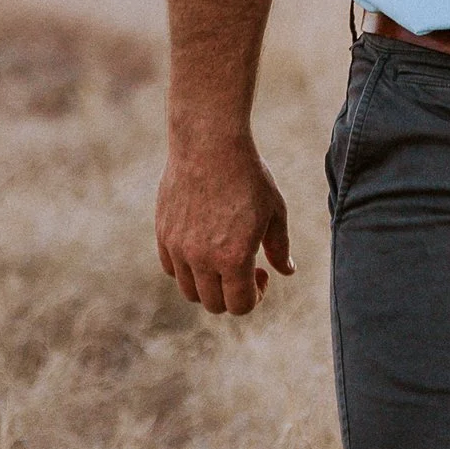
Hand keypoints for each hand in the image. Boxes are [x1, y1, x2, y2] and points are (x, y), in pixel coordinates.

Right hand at [155, 131, 294, 315]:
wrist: (208, 142)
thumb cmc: (248, 174)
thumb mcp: (274, 211)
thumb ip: (280, 247)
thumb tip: (287, 272)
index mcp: (233, 257)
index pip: (240, 306)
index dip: (256, 297)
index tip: (262, 272)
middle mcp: (201, 259)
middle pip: (214, 304)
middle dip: (233, 294)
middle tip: (244, 268)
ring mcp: (178, 247)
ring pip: (189, 291)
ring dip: (209, 284)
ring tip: (221, 259)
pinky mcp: (163, 233)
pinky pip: (171, 268)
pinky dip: (187, 268)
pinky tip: (202, 245)